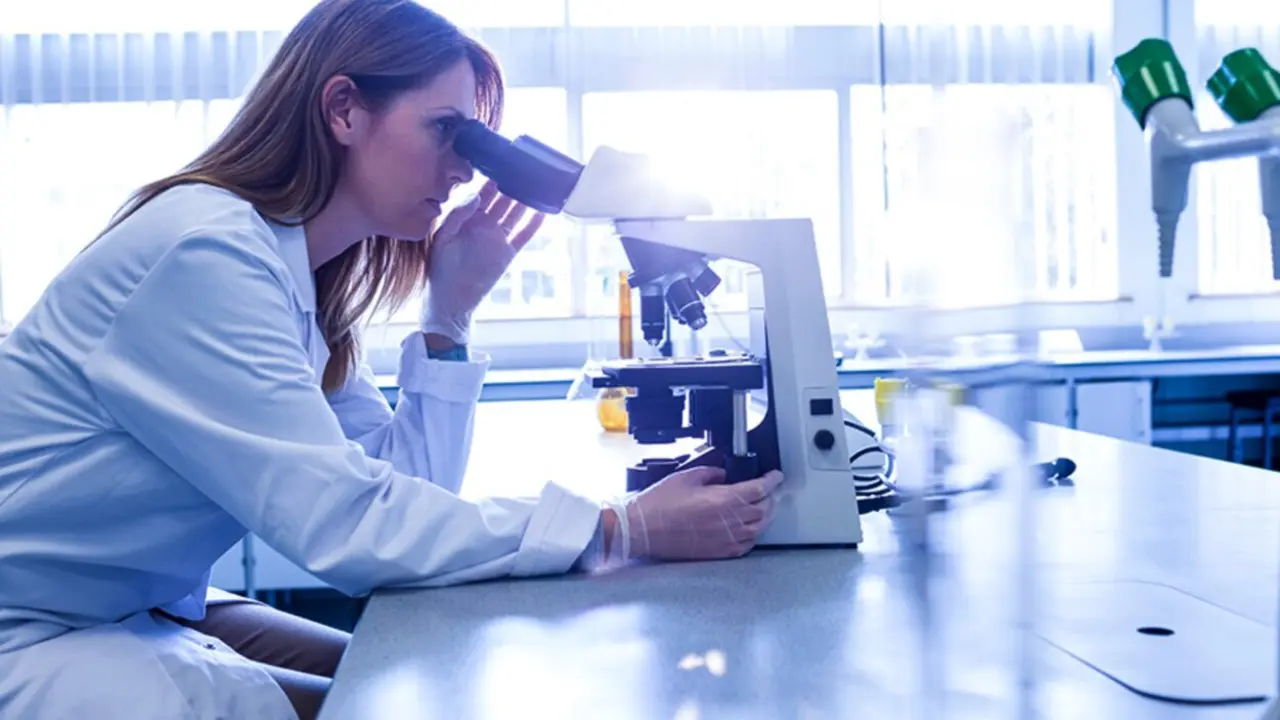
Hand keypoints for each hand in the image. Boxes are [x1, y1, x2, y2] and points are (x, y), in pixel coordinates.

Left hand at [420, 179, 545, 343]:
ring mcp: (498, 238)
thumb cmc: (441, 268)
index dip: (492, 180)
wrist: (451, 300)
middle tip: (524, 169)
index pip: (482, 193)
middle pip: (502, 200)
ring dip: (525, 200)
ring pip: (515, 214)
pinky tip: (542, 211)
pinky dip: (534, 224)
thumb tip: (476, 196)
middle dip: (512, 185)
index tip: (501, 165)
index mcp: (467, 218)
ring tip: (536, 184)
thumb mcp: (443, 237)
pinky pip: (524, 235)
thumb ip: (458, 215)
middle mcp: (484, 224)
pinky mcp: (508, 252)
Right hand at [602, 467, 783, 562]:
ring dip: (764, 517)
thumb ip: (711, 474)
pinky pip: (746, 545)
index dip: (771, 480)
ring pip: (759, 528)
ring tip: (762, 508)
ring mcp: (725, 540)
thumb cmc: (659, 505)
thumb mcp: (687, 476)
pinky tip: (748, 530)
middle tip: (768, 490)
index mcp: (724, 500)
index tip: (775, 476)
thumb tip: (723, 476)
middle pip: (764, 509)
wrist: (642, 529)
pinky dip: (752, 535)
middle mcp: (729, 522)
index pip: (760, 489)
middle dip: (770, 498)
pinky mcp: (718, 553)